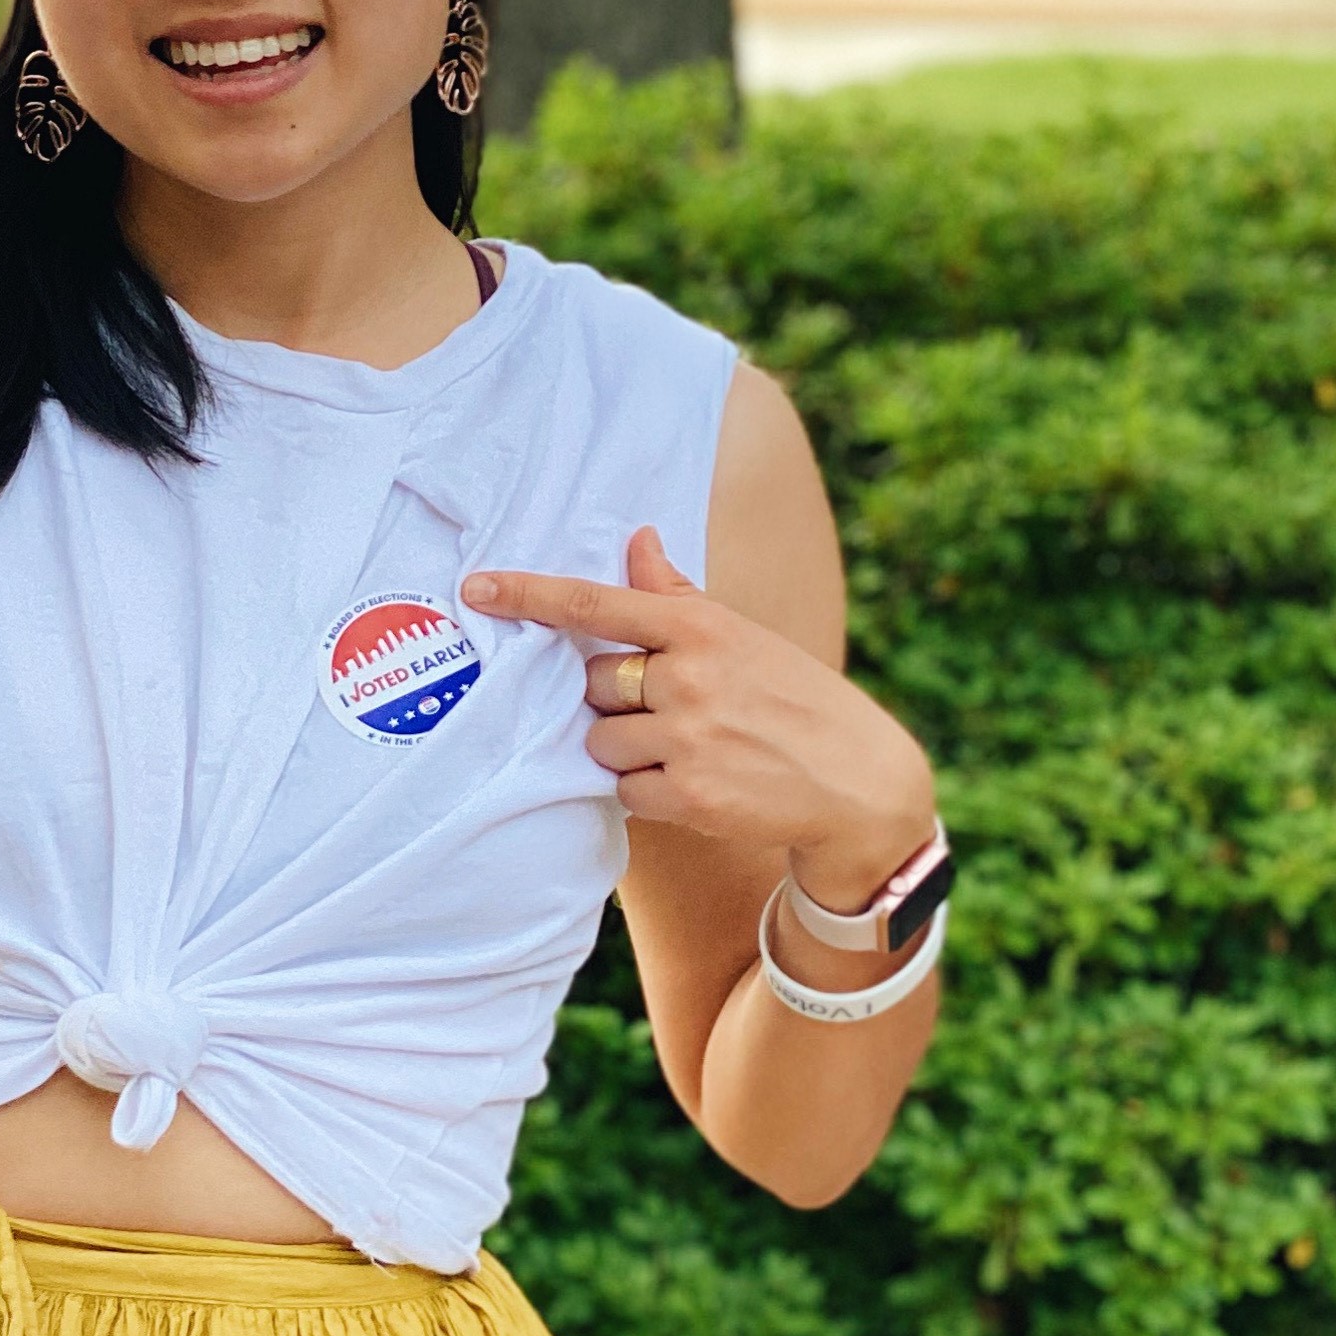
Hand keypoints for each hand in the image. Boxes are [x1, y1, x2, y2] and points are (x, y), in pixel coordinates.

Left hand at [462, 525, 934, 906]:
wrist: (858, 783)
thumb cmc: (794, 698)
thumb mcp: (743, 637)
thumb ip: (678, 596)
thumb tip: (637, 539)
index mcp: (701, 627)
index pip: (595, 604)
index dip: (529, 594)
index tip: (478, 586)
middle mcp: (689, 677)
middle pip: (591, 685)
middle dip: (614, 701)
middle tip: (668, 710)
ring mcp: (688, 738)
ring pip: (600, 742)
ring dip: (627, 749)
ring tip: (686, 749)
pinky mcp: (689, 795)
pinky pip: (624, 790)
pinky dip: (646, 791)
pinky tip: (694, 783)